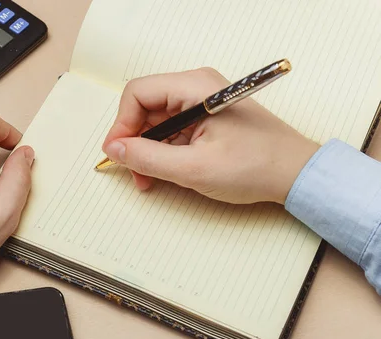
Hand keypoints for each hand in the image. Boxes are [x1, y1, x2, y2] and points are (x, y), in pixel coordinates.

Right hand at [102, 68, 320, 204]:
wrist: (294, 174)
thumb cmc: (255, 166)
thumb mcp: (193, 168)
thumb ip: (148, 158)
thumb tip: (115, 150)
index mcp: (194, 88)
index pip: (138, 93)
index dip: (121, 124)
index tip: (118, 154)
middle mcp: (196, 88)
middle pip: (145, 107)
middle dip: (133, 141)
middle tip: (133, 172)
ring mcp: (201, 102)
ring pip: (155, 121)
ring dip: (146, 150)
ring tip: (148, 179)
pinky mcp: (205, 118)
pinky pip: (171, 130)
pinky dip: (162, 151)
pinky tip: (163, 173)